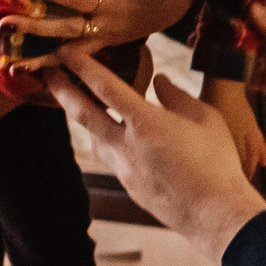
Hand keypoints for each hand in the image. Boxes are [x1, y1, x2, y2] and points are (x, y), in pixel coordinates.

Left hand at [3, 0, 193, 64]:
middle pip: (65, 29)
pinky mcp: (108, 44)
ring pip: (70, 53)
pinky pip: (80, 59)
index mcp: (115, 4)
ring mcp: (107, 38)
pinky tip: (36, 73)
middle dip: (33, 29)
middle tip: (3, 26)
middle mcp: (107, 25)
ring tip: (12, 65)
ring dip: (41, 59)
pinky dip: (59, 67)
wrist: (188, 1)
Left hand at [48, 46, 265, 263]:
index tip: (66, 50)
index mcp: (146, 123)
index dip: (82, 65)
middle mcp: (127, 145)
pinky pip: (110, 158)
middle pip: (83, 114)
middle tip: (47, 72)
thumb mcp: (207, 119)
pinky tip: (116, 137)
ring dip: (84, 118)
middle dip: (62, 90)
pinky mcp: (129, 187)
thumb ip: (178, 96)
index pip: (105, 87)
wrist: (216, 214)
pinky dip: (106, 141)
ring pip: (93, 138)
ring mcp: (124, 169)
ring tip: (81, 103)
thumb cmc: (218, 163)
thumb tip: (160, 82)